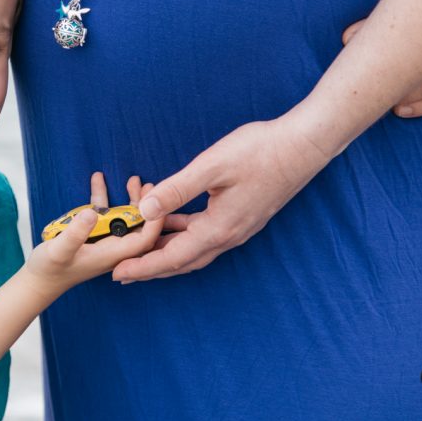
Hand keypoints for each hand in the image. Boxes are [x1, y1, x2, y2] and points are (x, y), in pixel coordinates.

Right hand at [25, 173, 162, 293]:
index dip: (154, 220)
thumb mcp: (59, 250)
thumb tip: (92, 213)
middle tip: (145, 184)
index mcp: (112, 255)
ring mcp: (104, 240)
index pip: (144, 239)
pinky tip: (97, 178)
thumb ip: (75, 234)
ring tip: (133, 180)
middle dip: (146, 205)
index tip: (157, 197)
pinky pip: (104, 214)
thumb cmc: (49, 269)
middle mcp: (113, 248)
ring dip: (130, 200)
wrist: (39, 279)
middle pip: (139, 226)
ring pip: (124, 218)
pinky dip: (103, 197)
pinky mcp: (93, 234)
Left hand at [111, 118, 332, 282]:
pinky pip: (206, 234)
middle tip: (123, 271)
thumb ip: (177, 189)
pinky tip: (171, 220)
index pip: (173, 257)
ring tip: (141, 247)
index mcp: (219, 228)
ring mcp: (238, 227)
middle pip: (183, 261)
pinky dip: (184, 232)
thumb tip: (145, 210)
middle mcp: (229, 235)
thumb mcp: (212, 166)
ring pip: (195, 248)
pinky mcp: (243, 216)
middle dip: (151, 267)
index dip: (143, 267)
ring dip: (168, 250)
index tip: (118, 274)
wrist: (303, 146)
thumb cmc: (260, 151)